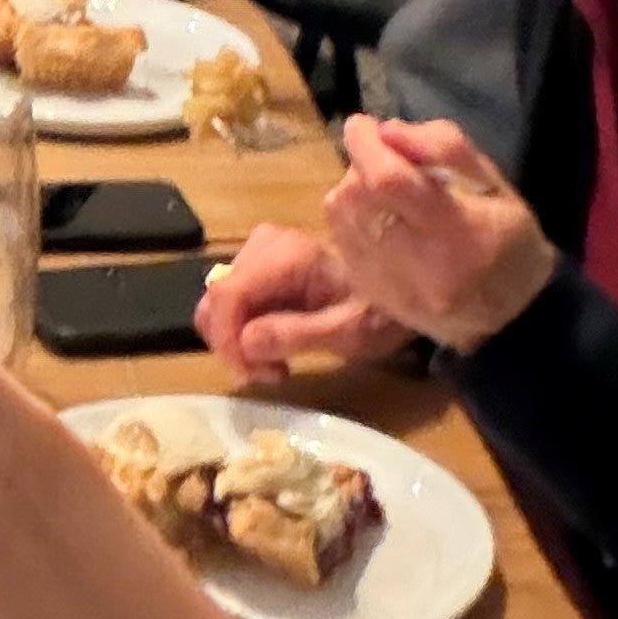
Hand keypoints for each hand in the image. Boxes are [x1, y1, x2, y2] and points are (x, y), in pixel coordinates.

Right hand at [198, 225, 402, 376]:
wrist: (400, 286)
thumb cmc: (379, 311)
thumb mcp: (351, 333)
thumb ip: (298, 334)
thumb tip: (245, 342)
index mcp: (287, 256)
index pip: (228, 293)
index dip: (226, 338)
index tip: (249, 373)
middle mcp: (264, 244)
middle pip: (217, 298)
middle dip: (231, 344)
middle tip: (266, 374)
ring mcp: (258, 252)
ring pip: (218, 302)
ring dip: (235, 342)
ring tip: (273, 365)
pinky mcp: (258, 266)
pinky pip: (231, 302)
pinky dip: (241, 332)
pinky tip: (271, 347)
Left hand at [319, 115, 556, 351]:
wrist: (511, 318)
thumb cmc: (509, 240)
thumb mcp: (495, 184)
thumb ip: (445, 147)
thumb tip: (386, 130)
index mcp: (457, 235)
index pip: (388, 182)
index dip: (365, 145)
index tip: (364, 126)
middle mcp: (417, 268)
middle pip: (358, 196)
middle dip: (362, 165)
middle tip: (388, 162)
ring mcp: (389, 288)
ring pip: (342, 215)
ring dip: (354, 189)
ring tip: (388, 194)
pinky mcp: (371, 296)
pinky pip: (340, 238)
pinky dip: (351, 216)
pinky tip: (380, 218)